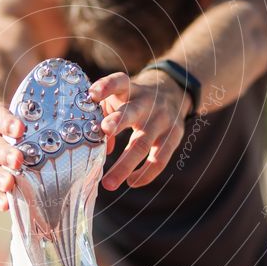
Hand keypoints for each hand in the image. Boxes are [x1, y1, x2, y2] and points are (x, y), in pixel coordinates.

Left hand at [89, 70, 190, 189]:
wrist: (174, 92)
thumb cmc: (133, 100)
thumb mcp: (119, 99)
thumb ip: (105, 116)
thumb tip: (100, 148)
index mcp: (130, 89)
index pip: (119, 82)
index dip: (106, 87)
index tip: (92, 95)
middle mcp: (147, 103)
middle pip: (132, 112)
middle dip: (117, 121)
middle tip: (104, 131)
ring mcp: (162, 120)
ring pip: (143, 144)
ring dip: (125, 165)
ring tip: (109, 183)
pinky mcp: (174, 136)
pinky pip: (160, 159)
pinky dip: (145, 174)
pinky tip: (131, 182)